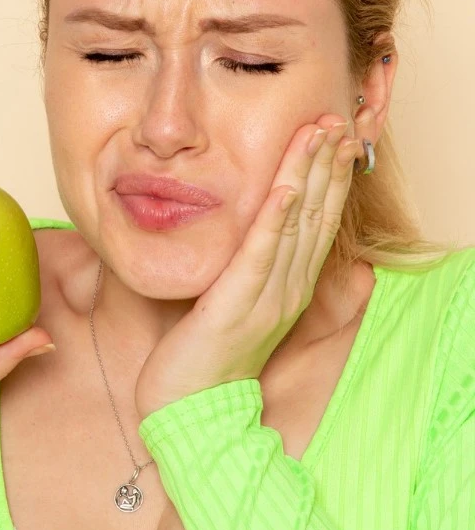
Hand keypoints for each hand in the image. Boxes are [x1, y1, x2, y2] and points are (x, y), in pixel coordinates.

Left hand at [134, 115, 362, 419]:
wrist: (191, 409)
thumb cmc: (208, 353)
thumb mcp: (240, 303)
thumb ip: (256, 269)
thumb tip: (263, 234)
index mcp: (290, 286)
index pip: (318, 222)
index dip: (330, 177)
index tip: (336, 137)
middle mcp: (288, 289)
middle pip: (316, 216)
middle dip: (327, 164)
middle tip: (338, 120)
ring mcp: (267, 297)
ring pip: (295, 226)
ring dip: (308, 176)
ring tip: (318, 134)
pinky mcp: (236, 305)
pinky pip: (261, 254)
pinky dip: (276, 218)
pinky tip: (286, 187)